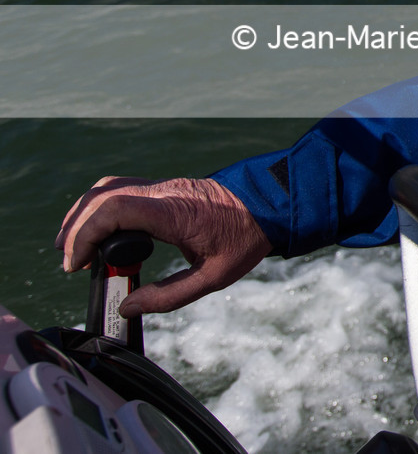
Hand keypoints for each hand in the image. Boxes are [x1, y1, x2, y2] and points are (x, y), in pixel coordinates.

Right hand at [56, 177, 271, 316]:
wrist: (272, 203)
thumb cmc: (246, 238)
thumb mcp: (215, 277)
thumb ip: (169, 296)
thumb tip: (127, 306)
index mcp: (174, 213)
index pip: (116, 210)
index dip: (86, 234)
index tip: (77, 264)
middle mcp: (164, 194)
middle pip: (103, 197)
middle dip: (76, 228)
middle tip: (71, 263)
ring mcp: (163, 187)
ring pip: (108, 189)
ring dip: (84, 216)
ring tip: (75, 250)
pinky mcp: (163, 189)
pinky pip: (122, 190)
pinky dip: (100, 209)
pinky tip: (98, 233)